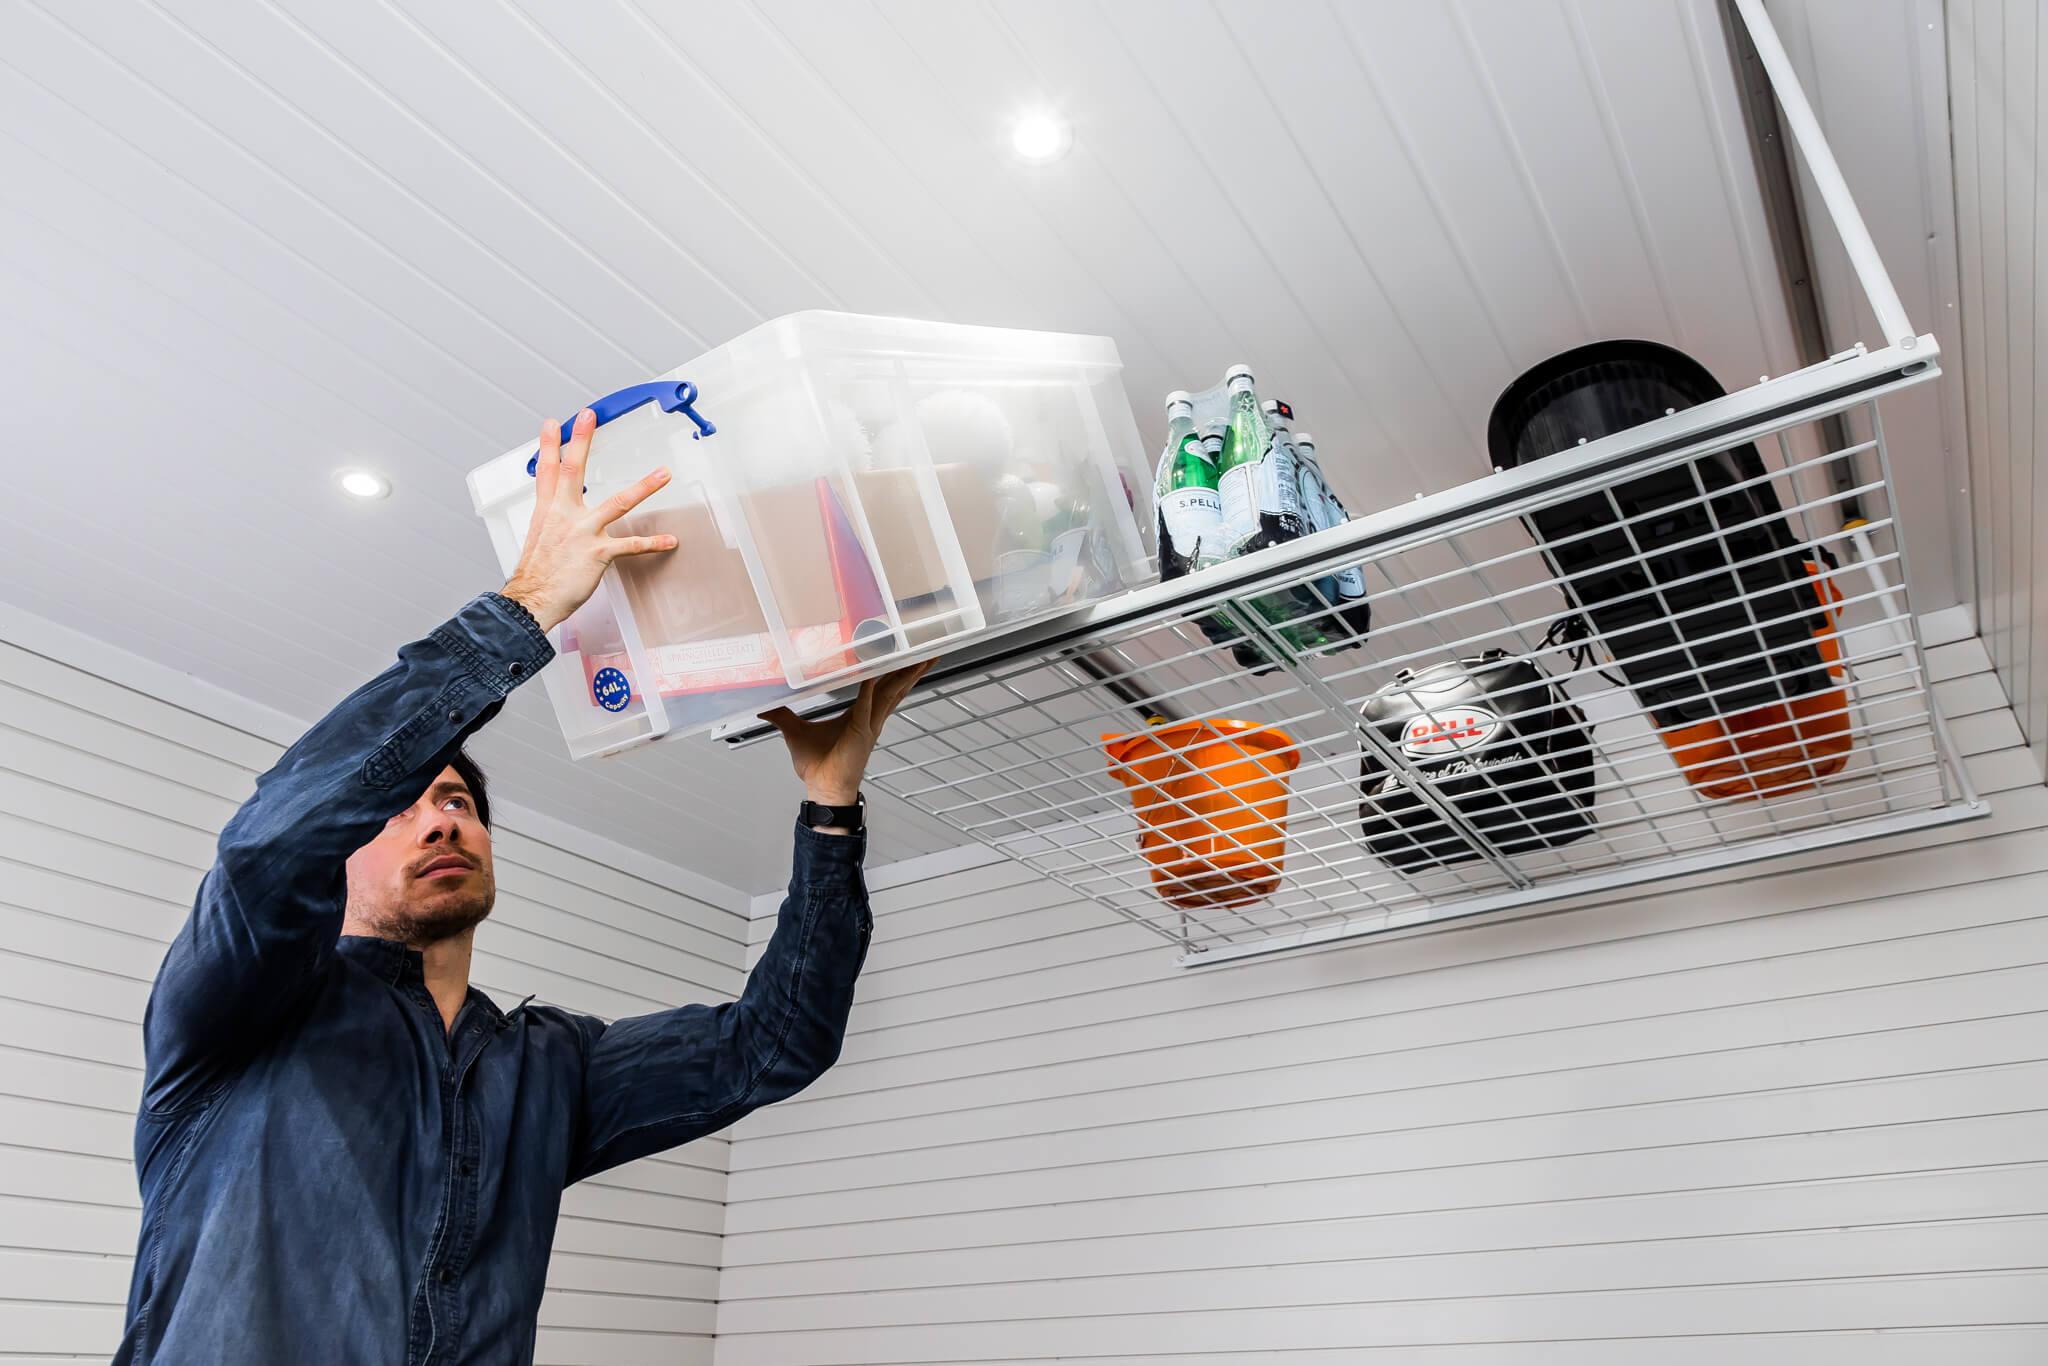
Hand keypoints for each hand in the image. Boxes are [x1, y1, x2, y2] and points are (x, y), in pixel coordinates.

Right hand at [501, 408, 676, 632]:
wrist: (532, 599)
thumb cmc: (537, 573)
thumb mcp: (539, 538)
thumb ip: (552, 521)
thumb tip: (559, 515)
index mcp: (547, 510)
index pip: (546, 470)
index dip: (549, 445)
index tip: (554, 424)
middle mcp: (564, 515)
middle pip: (573, 469)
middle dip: (581, 440)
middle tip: (589, 416)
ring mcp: (582, 532)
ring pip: (618, 502)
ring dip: (644, 486)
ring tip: (663, 474)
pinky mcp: (597, 553)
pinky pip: (631, 545)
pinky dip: (652, 543)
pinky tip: (669, 540)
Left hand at [761, 661, 933, 811]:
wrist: (823, 790)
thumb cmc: (816, 766)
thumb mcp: (795, 732)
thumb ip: (782, 715)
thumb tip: (765, 706)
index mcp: (859, 716)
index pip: (880, 687)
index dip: (891, 671)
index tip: (900, 654)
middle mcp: (870, 719)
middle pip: (895, 688)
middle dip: (911, 670)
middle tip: (925, 651)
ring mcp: (868, 726)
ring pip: (889, 694)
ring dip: (904, 676)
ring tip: (918, 659)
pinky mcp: (860, 733)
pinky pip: (865, 707)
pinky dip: (868, 690)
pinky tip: (871, 674)